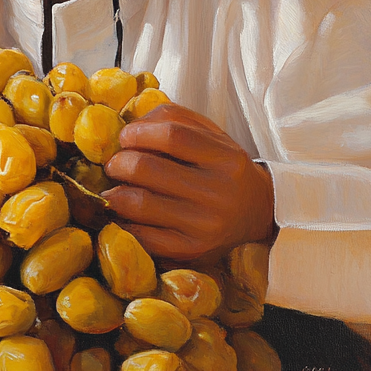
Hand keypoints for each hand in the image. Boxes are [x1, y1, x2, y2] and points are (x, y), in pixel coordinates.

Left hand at [102, 104, 275, 263]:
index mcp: (226, 158)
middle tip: (113, 165)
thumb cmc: (222, 166)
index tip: (125, 137)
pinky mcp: (193, 252)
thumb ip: (173, 118)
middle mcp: (219, 193)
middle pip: (149, 168)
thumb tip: (129, 126)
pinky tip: (121, 215)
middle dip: (119, 163)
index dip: (139, 132)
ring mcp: (206, 226)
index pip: (172, 135)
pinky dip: (123, 224)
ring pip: (140, 204)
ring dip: (114, 194)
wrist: (258, 212)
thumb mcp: (210, 133)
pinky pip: (145, 238)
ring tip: (112, 189)